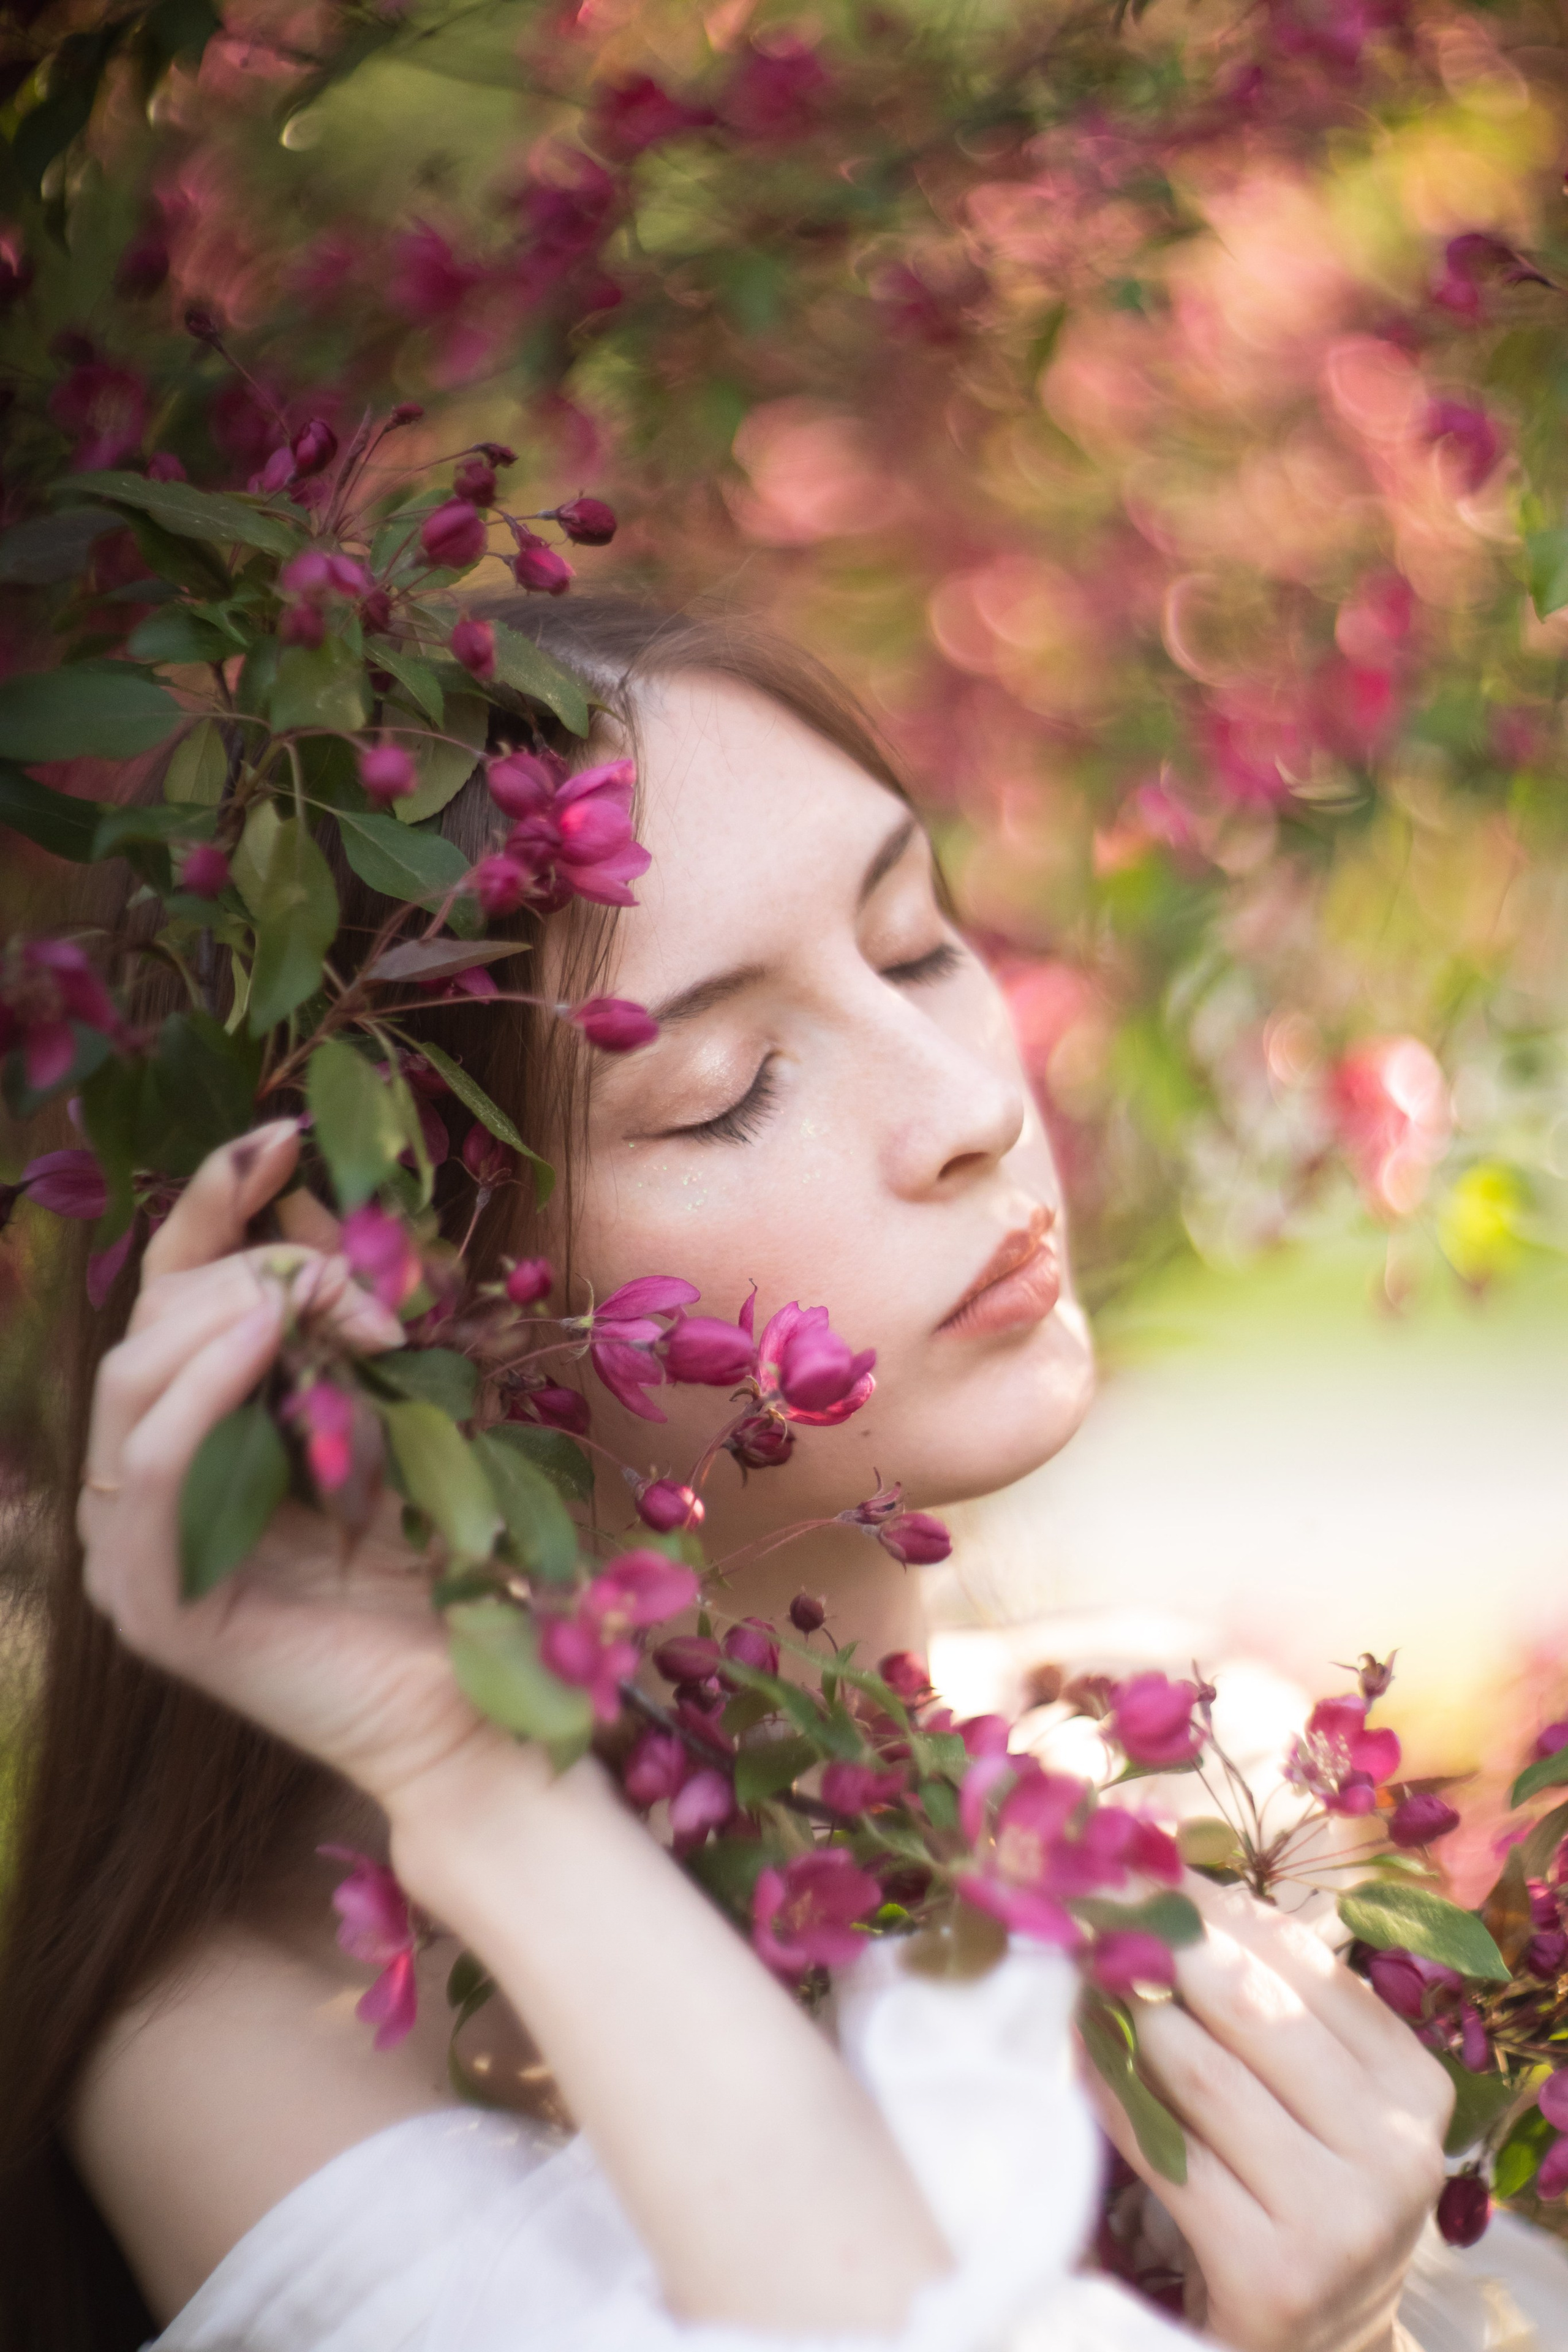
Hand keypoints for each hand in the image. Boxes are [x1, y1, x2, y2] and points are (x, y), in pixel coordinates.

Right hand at [78, 1124, 511, 1809]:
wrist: (480, 1705)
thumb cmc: (453, 1564)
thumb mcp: (408, 1412)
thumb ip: (359, 1328)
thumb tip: (328, 1219)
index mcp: (202, 1429)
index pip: (177, 1292)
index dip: (215, 1204)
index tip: (284, 1135)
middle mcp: (146, 1482)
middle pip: (154, 1321)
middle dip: (255, 1272)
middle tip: (363, 1287)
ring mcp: (134, 1546)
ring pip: (133, 1380)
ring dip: (235, 1316)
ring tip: (321, 1308)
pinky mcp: (153, 1603)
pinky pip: (141, 1468)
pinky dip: (198, 1392)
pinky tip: (264, 1341)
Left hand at [1086, 1875, 1451, 2351]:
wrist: (1312, 2345)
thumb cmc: (1295, 2189)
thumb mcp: (1313, 2093)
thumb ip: (1266, 1997)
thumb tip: (1168, 1872)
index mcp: (1412, 2084)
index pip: (1301, 1958)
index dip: (1209, 1901)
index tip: (1141, 1859)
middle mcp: (1394, 2148)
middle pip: (1247, 2003)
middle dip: (1157, 1939)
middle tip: (1088, 1894)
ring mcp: (1340, 2217)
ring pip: (1200, 2070)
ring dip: (1123, 2012)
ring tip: (1077, 1972)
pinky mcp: (1273, 2272)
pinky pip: (1164, 2153)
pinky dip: (1109, 2095)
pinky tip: (1076, 2058)